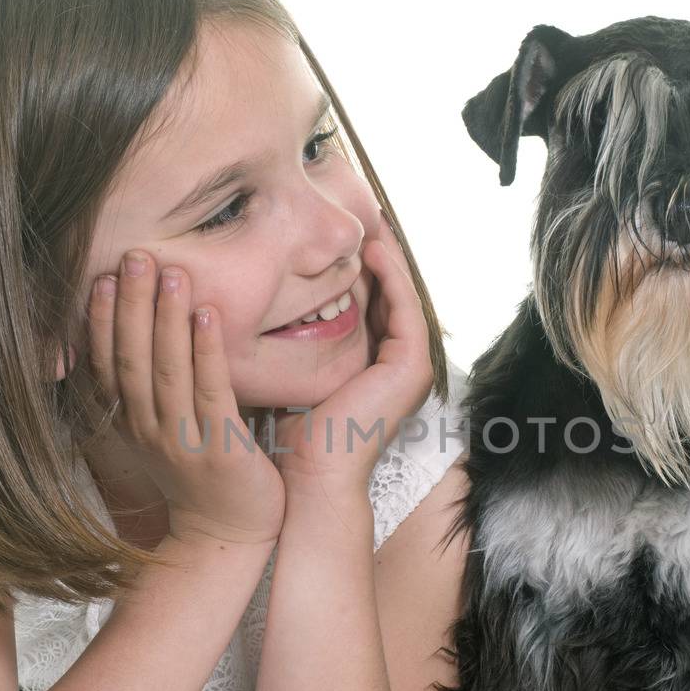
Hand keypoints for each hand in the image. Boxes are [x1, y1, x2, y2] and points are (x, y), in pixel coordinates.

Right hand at [86, 251, 285, 547]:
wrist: (228, 535)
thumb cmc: (202, 474)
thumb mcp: (163, 431)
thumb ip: (150, 389)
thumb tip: (140, 332)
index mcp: (132, 424)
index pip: (107, 364)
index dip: (101, 321)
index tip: (101, 276)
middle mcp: (149, 432)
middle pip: (133, 358)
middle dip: (132, 305)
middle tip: (136, 255)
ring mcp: (183, 443)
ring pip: (168, 370)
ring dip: (167, 317)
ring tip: (171, 272)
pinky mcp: (221, 451)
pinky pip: (210, 392)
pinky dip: (207, 351)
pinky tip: (208, 314)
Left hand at [270, 220, 432, 494]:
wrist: (311, 475)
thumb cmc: (294, 434)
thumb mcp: (298, 372)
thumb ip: (301, 342)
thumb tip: (276, 305)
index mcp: (378, 369)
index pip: (371, 306)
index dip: (357, 270)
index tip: (336, 236)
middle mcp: (401, 366)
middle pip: (389, 296)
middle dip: (374, 257)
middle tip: (359, 215)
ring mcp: (412, 366)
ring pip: (400, 296)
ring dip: (386, 257)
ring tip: (368, 221)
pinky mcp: (413, 365)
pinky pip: (405, 306)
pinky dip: (392, 276)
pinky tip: (371, 250)